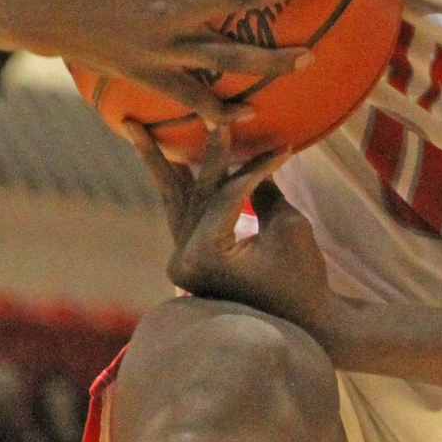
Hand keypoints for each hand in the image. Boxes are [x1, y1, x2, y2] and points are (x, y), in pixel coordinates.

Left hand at [124, 122, 335, 331]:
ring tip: (136, 129)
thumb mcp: (288, 226)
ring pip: (175, 201)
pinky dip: (184, 187)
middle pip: (186, 193)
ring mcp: (182, 263)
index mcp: (205, 254)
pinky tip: (171, 160)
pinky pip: (184, 215)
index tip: (283, 146)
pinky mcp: (189, 263)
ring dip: (162, 165)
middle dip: (171, 150)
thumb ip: (263, 189)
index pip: (227, 195)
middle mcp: (183, 260)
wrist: (306, 325)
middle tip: (140, 116)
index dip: (255, 168)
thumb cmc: (303, 277)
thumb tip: (247, 161)